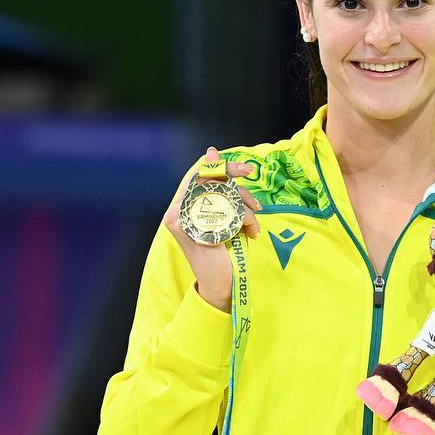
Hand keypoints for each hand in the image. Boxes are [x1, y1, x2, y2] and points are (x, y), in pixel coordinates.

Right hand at [162, 146, 261, 312]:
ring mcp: (183, 221)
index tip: (248, 169)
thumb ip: (218, 187)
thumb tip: (210, 151)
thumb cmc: (223, 249)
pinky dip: (246, 221)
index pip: (200, 174)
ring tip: (253, 226)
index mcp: (181, 205)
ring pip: (223, 197)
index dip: (223, 166)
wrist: (220, 284)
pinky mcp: (197, 231)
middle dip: (241, 192)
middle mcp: (177, 211)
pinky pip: (229, 212)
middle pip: (213, 182)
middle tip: (257, 205)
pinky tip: (250, 233)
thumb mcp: (222, 213)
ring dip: (246, 211)